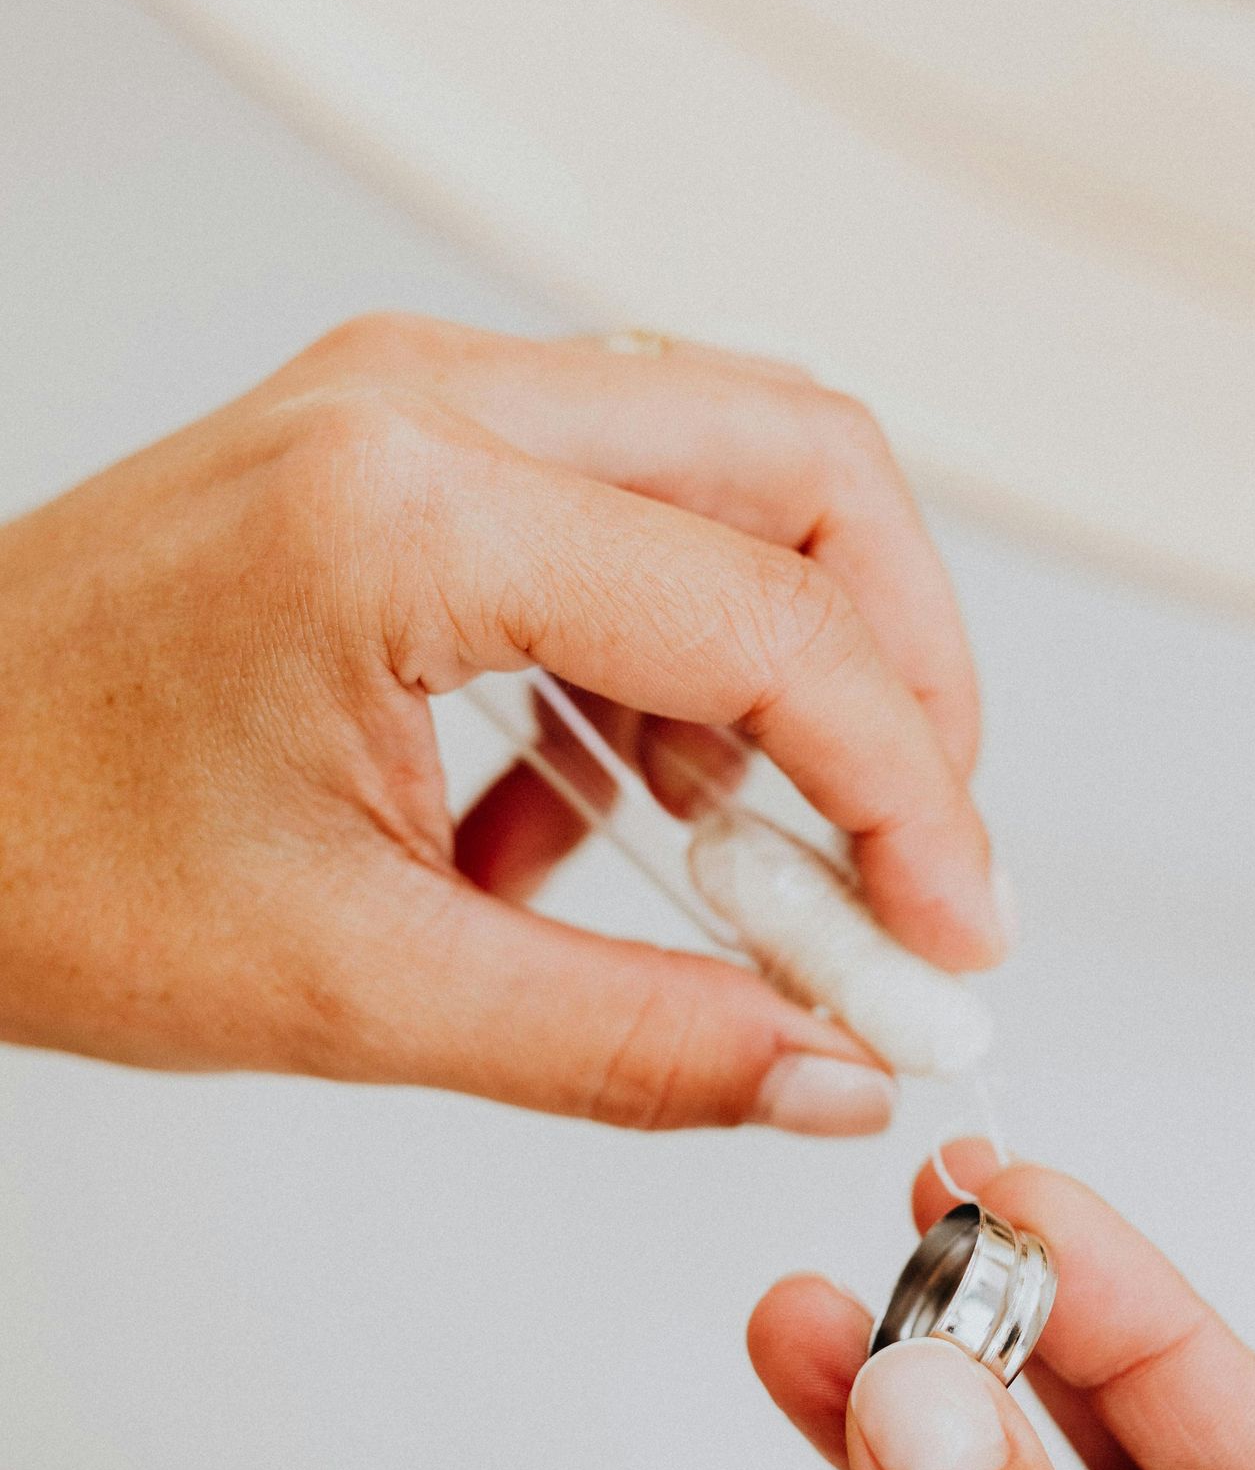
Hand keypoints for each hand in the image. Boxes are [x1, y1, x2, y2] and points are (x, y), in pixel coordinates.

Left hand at [0, 315, 1003, 1130]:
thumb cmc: (23, 849)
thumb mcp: (351, 987)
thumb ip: (627, 1038)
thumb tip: (819, 1066)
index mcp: (402, 511)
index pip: (776, 620)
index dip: (909, 795)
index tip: (947, 930)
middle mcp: (419, 403)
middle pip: (806, 462)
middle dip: (904, 669)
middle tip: (911, 850)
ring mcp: (407, 403)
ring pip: (733, 466)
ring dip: (790, 663)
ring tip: (746, 863)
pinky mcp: (398, 446)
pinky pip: (626, 507)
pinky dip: (675, 658)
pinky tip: (610, 811)